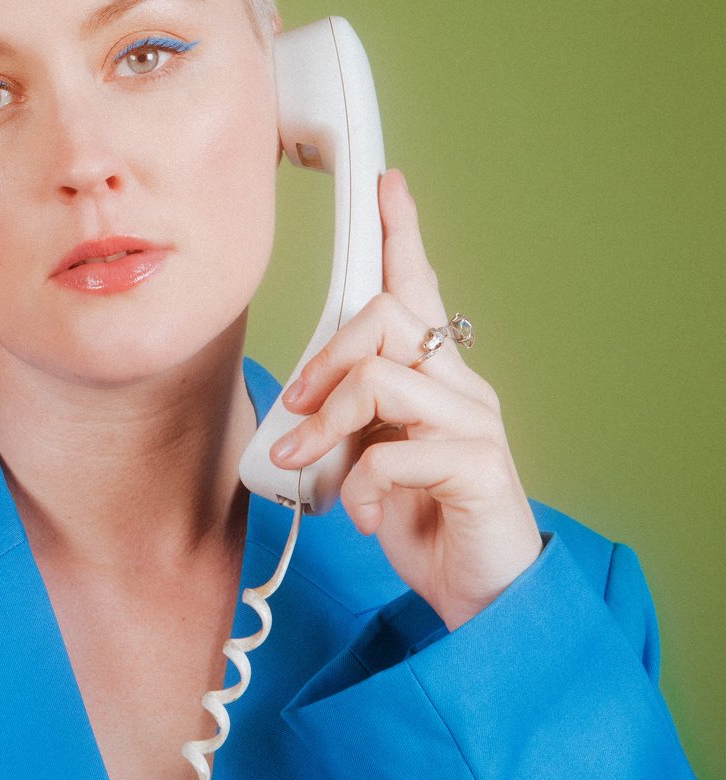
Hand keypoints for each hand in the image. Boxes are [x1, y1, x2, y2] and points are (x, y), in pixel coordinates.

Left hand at [267, 169, 541, 628]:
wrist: (482, 597)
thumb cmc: (422, 523)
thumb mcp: (367, 461)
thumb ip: (345, 420)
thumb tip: (299, 402)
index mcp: (434, 377)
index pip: (416, 289)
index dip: (399, 234)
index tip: (386, 182)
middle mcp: (462, 386)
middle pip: (383, 318)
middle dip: (323, 360)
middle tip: (297, 414)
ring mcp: (476, 423)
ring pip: (380, 378)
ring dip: (327, 424)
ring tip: (309, 466)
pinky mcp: (479, 466)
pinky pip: (394, 451)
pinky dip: (361, 486)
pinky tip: (364, 518)